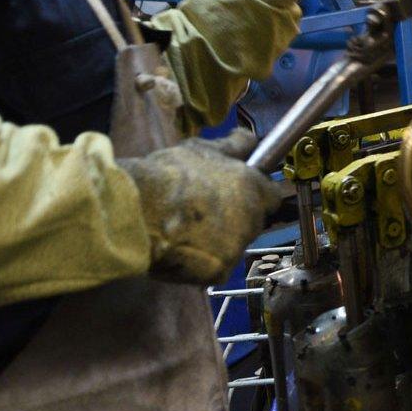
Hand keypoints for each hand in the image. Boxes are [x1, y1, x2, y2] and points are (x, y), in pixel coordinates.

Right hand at [118, 130, 288, 285]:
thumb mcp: (202, 149)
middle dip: (236, 218)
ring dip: (218, 240)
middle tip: (204, 211)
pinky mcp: (218, 271)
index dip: (255, 194)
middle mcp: (252, 218)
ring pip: (233, 245)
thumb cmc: (170, 175)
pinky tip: (180, 247)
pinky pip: (215, 267)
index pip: (271, 196)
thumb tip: (250, 139)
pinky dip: (201, 261)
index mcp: (253, 188)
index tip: (239, 193)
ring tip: (186, 229)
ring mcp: (236, 247)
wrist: (140, 210)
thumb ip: (233, 146)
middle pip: (253, 222)